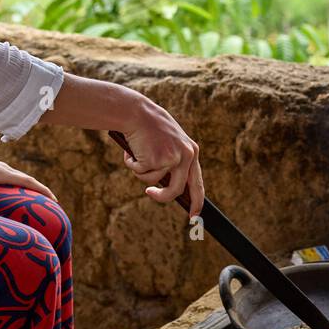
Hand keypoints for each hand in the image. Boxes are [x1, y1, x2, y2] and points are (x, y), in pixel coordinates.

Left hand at [0, 146, 57, 206]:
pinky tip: (18, 195)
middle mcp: (2, 168)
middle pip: (28, 179)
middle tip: (53, 207)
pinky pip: (13, 178)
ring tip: (40, 203)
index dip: (42, 190)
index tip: (54, 200)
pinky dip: (22, 185)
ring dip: (32, 188)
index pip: (26, 181)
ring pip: (21, 178)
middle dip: (42, 192)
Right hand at [117, 101, 203, 219]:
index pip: (197, 183)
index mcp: (192, 151)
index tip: (193, 216)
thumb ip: (174, 161)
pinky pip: (139, 171)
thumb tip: (170, 189)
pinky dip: (132, 163)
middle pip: (175, 190)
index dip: (196, 201)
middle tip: (149, 192)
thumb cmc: (150, 126)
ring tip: (137, 151)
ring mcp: (171, 159)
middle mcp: (186, 156)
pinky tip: (132, 148)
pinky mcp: (155, 159)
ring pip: (151, 180)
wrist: (137, 112)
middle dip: (161, 196)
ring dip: (140, 169)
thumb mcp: (170, 142)